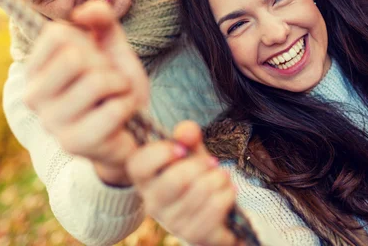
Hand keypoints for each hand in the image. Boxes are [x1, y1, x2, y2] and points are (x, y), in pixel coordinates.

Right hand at [23, 0, 149, 185]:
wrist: (132, 130)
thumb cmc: (115, 86)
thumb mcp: (111, 47)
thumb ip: (101, 20)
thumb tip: (82, 12)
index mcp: (35, 70)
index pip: (56, 34)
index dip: (87, 42)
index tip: (93, 60)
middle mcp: (33, 96)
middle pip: (74, 57)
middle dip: (105, 66)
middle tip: (109, 82)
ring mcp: (50, 122)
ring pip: (96, 82)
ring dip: (120, 87)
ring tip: (116, 98)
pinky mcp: (73, 143)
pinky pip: (113, 110)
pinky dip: (127, 107)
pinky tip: (122, 117)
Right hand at [127, 121, 238, 245]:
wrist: (211, 212)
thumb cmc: (194, 176)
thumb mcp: (190, 152)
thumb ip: (187, 136)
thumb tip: (188, 131)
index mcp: (144, 179)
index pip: (139, 165)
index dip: (162, 152)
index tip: (182, 149)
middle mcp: (152, 203)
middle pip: (176, 180)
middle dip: (201, 165)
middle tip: (212, 162)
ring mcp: (173, 223)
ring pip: (202, 191)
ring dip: (220, 178)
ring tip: (222, 177)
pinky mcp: (194, 235)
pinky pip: (216, 207)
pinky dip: (228, 194)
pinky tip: (227, 192)